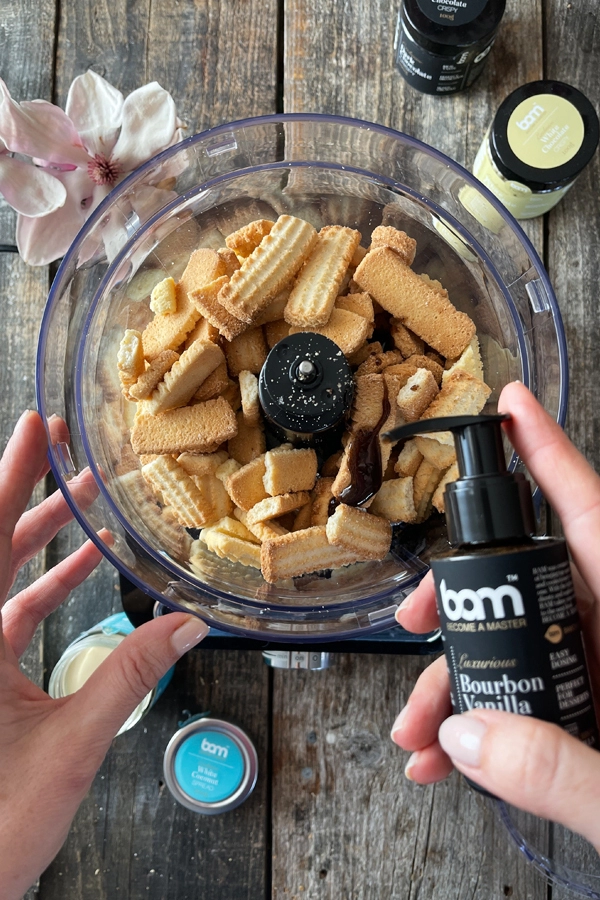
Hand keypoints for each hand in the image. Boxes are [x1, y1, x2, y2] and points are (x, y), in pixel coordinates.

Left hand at [0, 411, 208, 899]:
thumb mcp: (74, 742)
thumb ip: (129, 675)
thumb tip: (184, 625)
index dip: (11, 478)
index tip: (32, 429)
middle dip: (27, 490)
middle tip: (58, 444)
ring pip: (3, 575)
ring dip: (42, 536)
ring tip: (82, 497)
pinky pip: (11, 611)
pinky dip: (46, 584)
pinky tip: (81, 567)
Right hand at [391, 382, 599, 849]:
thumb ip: (565, 774)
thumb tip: (467, 737)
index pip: (595, 519)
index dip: (551, 457)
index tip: (511, 407)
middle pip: (535, 583)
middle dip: (462, 598)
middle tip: (418, 619)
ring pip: (521, 646)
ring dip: (458, 683)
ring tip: (417, 730)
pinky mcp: (598, 716)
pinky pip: (531, 700)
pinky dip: (483, 726)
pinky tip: (448, 760)